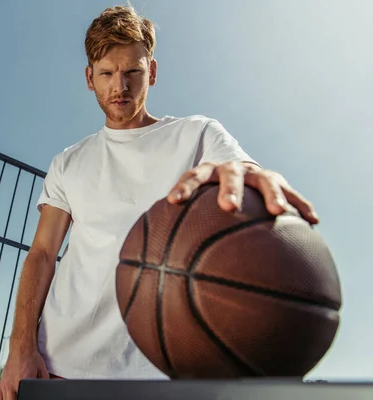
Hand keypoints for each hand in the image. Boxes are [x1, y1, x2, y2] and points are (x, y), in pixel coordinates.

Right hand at [0, 347, 49, 399]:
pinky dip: (4, 399)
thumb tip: (52, 387)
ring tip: (15, 397)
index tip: (29, 397)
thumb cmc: (31, 357)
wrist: (22, 347)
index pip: (23, 397)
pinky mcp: (1, 383)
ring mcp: (4, 384)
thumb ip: (46, 382)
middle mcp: (11, 384)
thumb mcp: (43, 371)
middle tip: (23, 397)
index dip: (27, 398)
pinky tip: (9, 398)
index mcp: (22, 382)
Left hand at [166, 161, 318, 223]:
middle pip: (230, 175)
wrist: (238, 177)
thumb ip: (175, 225)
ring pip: (266, 181)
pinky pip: (293, 194)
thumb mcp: (192, 208)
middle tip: (228, 207)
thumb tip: (151, 258)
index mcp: (207, 172)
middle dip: (229, 189)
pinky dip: (301, 205)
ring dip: (271, 194)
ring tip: (277, 212)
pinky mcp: (278, 183)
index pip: (192, 176)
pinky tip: (313, 222)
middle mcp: (232, 170)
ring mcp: (257, 175)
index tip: (173, 202)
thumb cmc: (208, 201)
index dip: (183, 187)